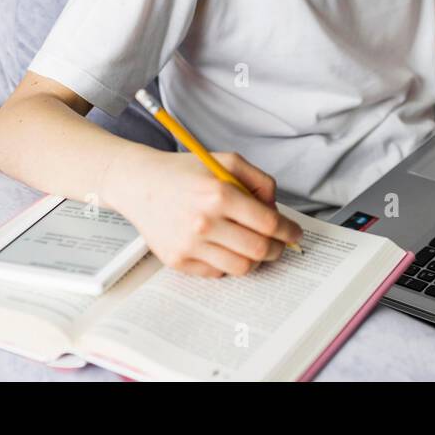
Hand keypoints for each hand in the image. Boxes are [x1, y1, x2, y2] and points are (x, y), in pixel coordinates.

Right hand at [104, 148, 303, 276]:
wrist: (140, 184)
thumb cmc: (185, 172)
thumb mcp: (227, 161)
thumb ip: (259, 181)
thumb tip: (275, 210)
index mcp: (219, 194)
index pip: (269, 224)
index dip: (289, 231)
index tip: (295, 234)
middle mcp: (204, 222)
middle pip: (259, 250)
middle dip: (278, 249)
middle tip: (280, 245)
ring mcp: (189, 245)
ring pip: (241, 267)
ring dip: (255, 260)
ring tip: (253, 246)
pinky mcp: (177, 261)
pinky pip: (217, 273)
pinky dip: (227, 263)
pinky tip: (224, 247)